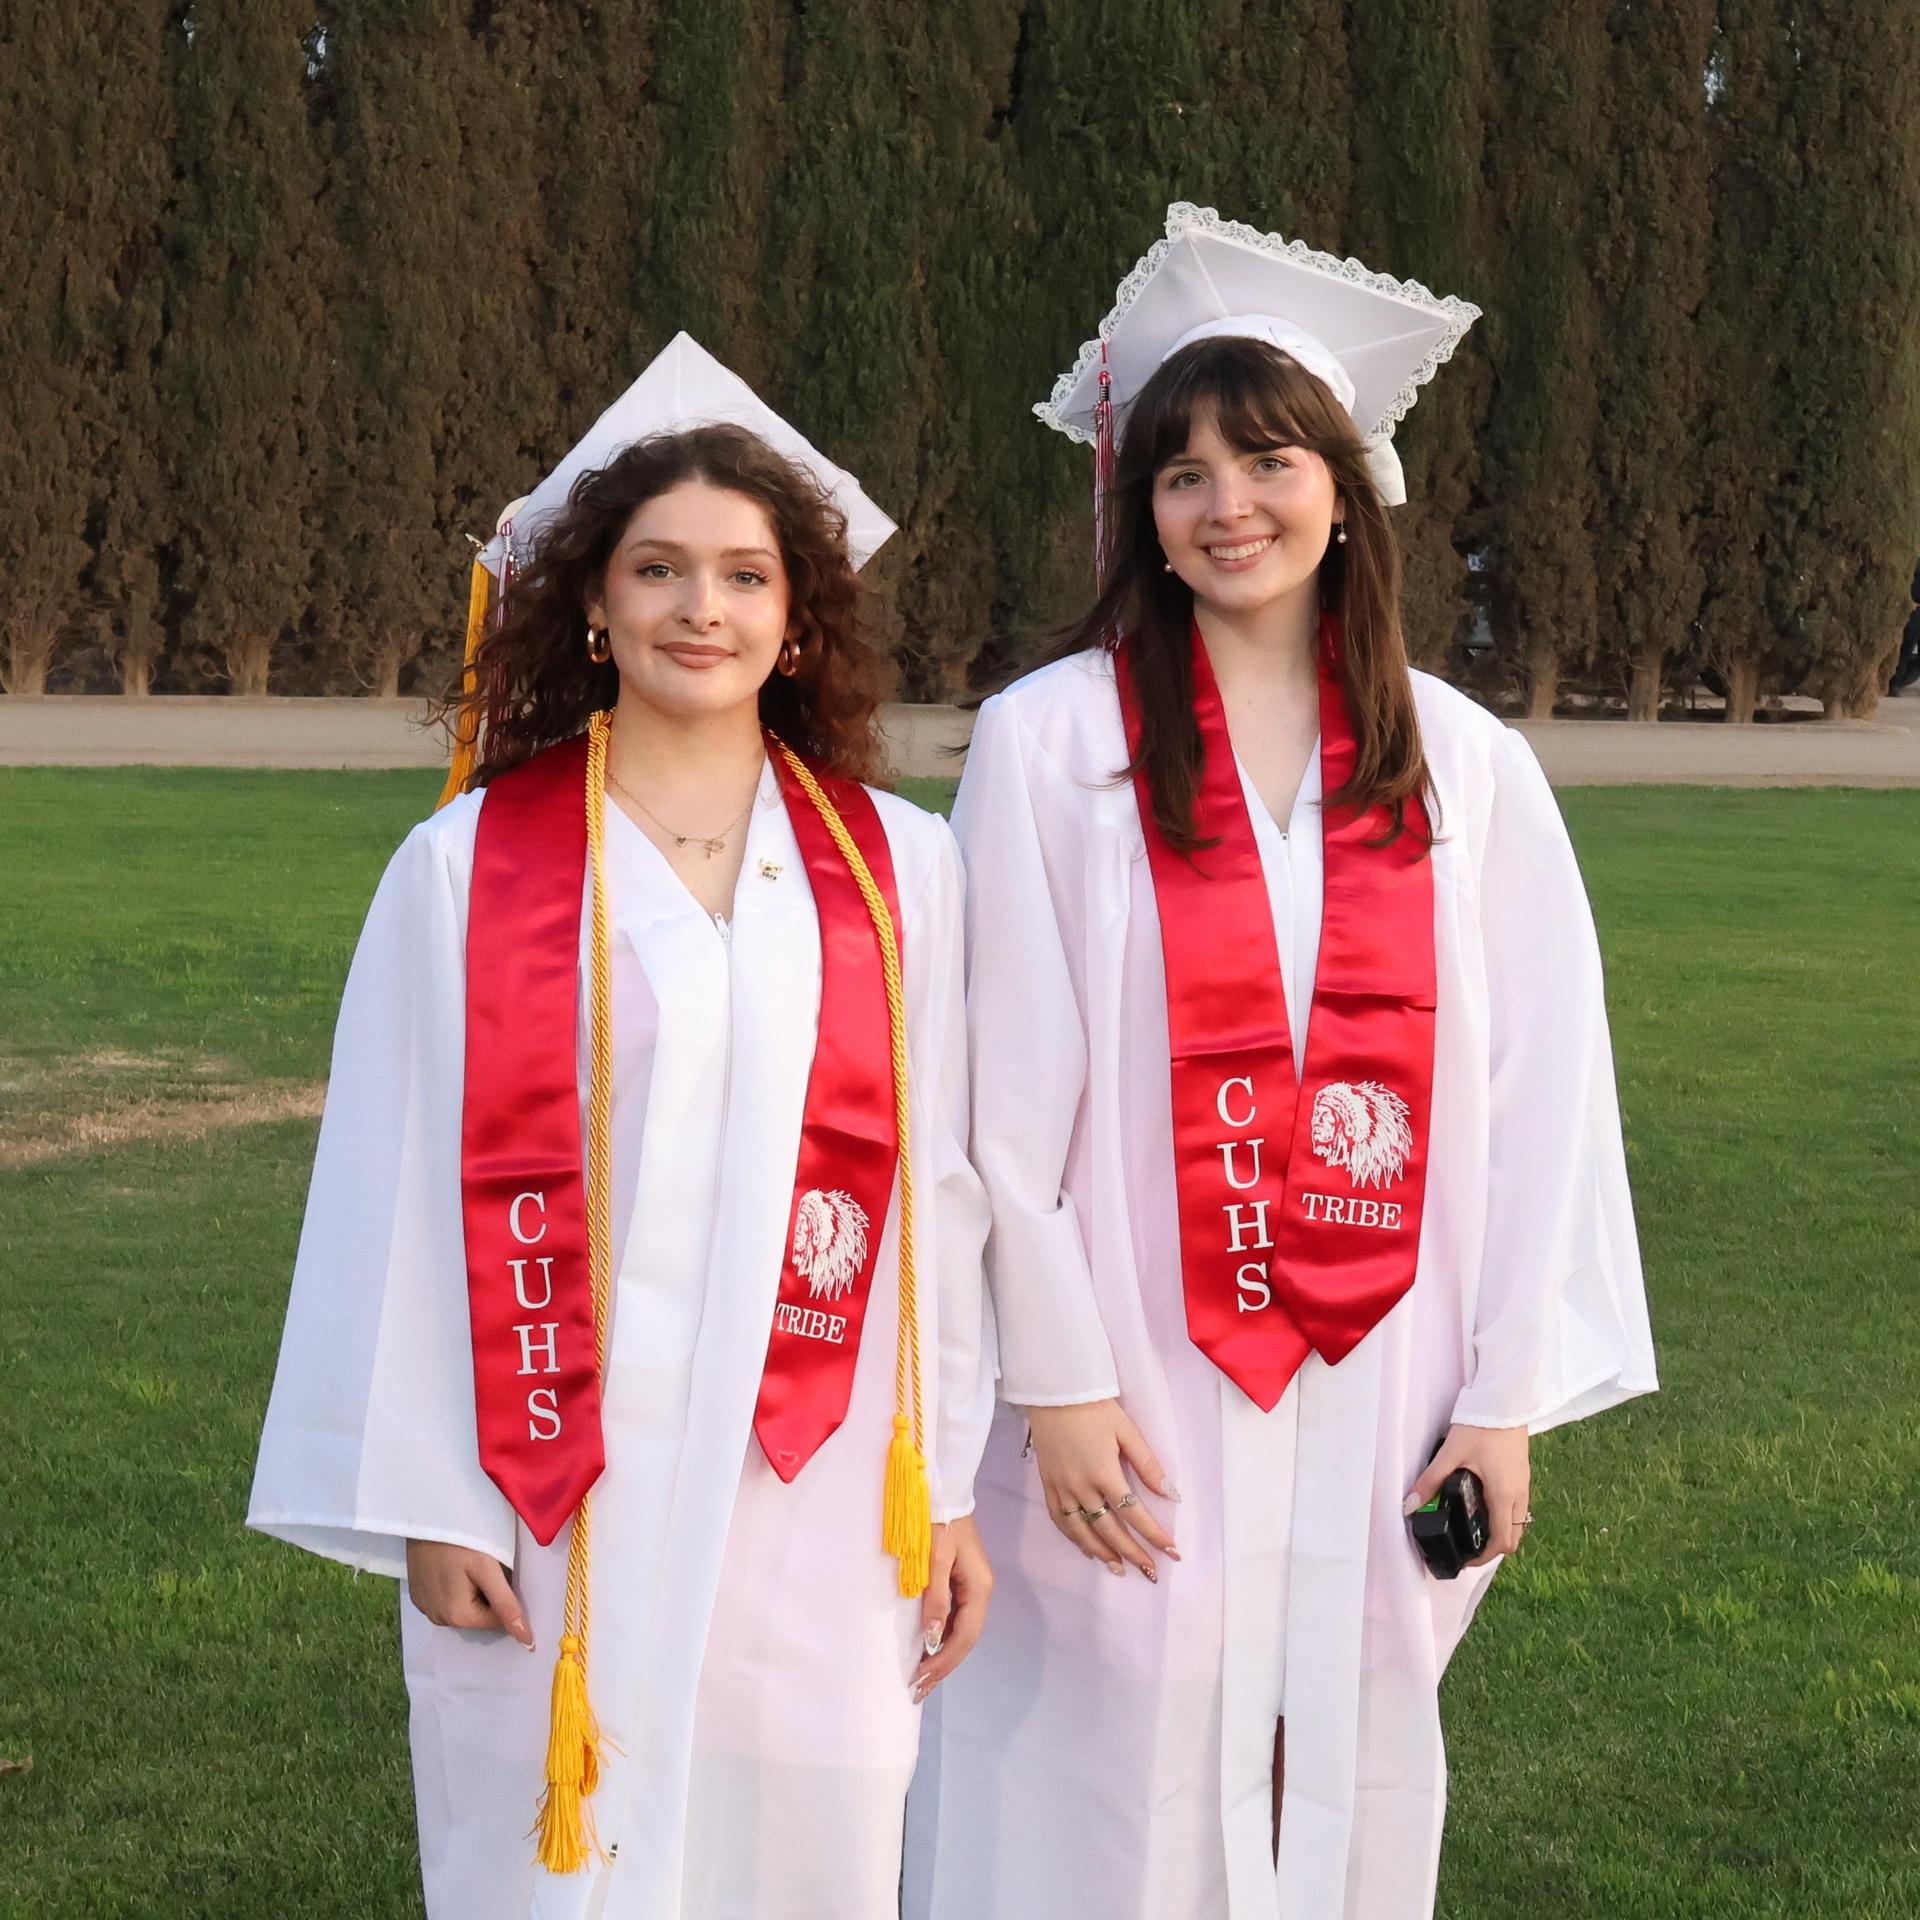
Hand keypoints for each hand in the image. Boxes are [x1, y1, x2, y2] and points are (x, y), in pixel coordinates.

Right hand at [404, 1539, 534, 1647]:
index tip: (509, 1575)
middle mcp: (438, 1620)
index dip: (509, 1600)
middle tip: (492, 1566)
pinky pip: (446, 1599)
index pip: (497, 1621)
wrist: (426, 1517)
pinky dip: (457, 1589)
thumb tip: (526, 1641)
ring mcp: (425, 1607)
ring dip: (474, 1593)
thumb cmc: (461, 1540)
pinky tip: (457, 1567)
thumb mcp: (488, 1569)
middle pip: (479, 1616)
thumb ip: (507, 1605)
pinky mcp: (418, 1594)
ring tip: (472, 1565)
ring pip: (464, 1608)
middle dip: (491, 1597)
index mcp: (457, 1618)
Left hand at [912, 1516, 992, 1702]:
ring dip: (944, 1655)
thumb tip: (933, 1637)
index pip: (965, 1635)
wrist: (946, 1493)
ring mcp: (974, 1587)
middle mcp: (982, 1592)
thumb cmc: (939, 1522)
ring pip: (962, 1631)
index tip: (922, 1678)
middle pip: (966, 1638)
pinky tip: (929, 1648)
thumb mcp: (935, 1558)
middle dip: (944, 1665)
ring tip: (922, 1678)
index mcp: (979, 1588)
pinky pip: (956, 1618)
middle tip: (919, 1689)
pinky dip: (943, 1637)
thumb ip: (936, 1597)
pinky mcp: (964, 1582)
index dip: (944, 1660)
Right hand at [1026, 1399, 1178, 1579]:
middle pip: (1110, 1530)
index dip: (1154, 1535)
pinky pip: (1060, 1520)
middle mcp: (1081, 1487)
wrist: (1054, 1392)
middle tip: (1150, 1571)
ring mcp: (1062, 1488)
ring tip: (1121, 1569)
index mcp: (1104, 1473)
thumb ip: (1149, 1465)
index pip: (1134, 1513)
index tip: (1172, 1551)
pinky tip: (1087, 1548)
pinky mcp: (1048, 1485)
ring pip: (1082, 1532)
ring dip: (1103, 1553)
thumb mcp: (1127, 1431)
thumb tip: (1172, 1495)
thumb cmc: (1095, 1408)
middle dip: (1133, 1553)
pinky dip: (1074, 1538)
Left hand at [1403, 1422, 1530, 1566]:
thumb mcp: (1451, 1454)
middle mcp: (1519, 1494)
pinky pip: (1517, 1506)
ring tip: (1470, 1526)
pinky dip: (1502, 1515)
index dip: (1483, 1558)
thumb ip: (1430, 1481)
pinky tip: (1481, 1504)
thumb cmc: (1480, 1425)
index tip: (1463, 1558)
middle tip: (1465, 1545)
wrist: (1506, 1400)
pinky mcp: (1522, 1474)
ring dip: (1498, 1531)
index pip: (1501, 1542)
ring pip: (1517, 1522)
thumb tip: (1409, 1506)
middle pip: (1513, 1537)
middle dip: (1491, 1548)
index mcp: (1504, 1495)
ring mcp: (1524, 1485)